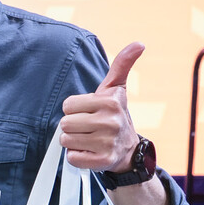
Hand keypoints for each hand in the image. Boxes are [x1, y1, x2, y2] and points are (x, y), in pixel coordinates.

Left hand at [59, 42, 143, 171]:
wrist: (128, 148)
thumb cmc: (115, 115)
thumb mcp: (116, 89)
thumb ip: (121, 65)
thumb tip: (139, 43)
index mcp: (110, 102)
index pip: (67, 105)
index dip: (75, 109)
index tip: (90, 112)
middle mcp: (110, 122)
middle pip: (64, 123)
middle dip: (73, 126)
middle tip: (89, 127)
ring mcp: (107, 142)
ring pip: (66, 140)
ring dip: (74, 141)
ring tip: (90, 139)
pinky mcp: (102, 161)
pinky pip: (72, 157)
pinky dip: (77, 156)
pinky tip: (90, 151)